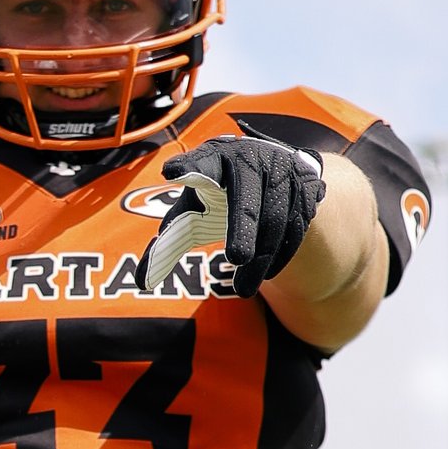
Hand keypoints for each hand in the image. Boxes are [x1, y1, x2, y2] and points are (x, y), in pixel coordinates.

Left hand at [138, 135, 325, 295]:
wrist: (273, 173)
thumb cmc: (218, 196)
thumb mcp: (193, 212)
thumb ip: (168, 243)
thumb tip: (141, 282)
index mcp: (214, 159)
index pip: (201, 164)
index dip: (189, 167)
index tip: (172, 172)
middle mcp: (250, 159)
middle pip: (246, 196)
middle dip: (243, 226)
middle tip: (236, 257)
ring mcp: (282, 170)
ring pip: (275, 218)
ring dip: (261, 257)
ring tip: (241, 290)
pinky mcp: (306, 187)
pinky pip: (297, 226)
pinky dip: (282, 255)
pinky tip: (267, 274)